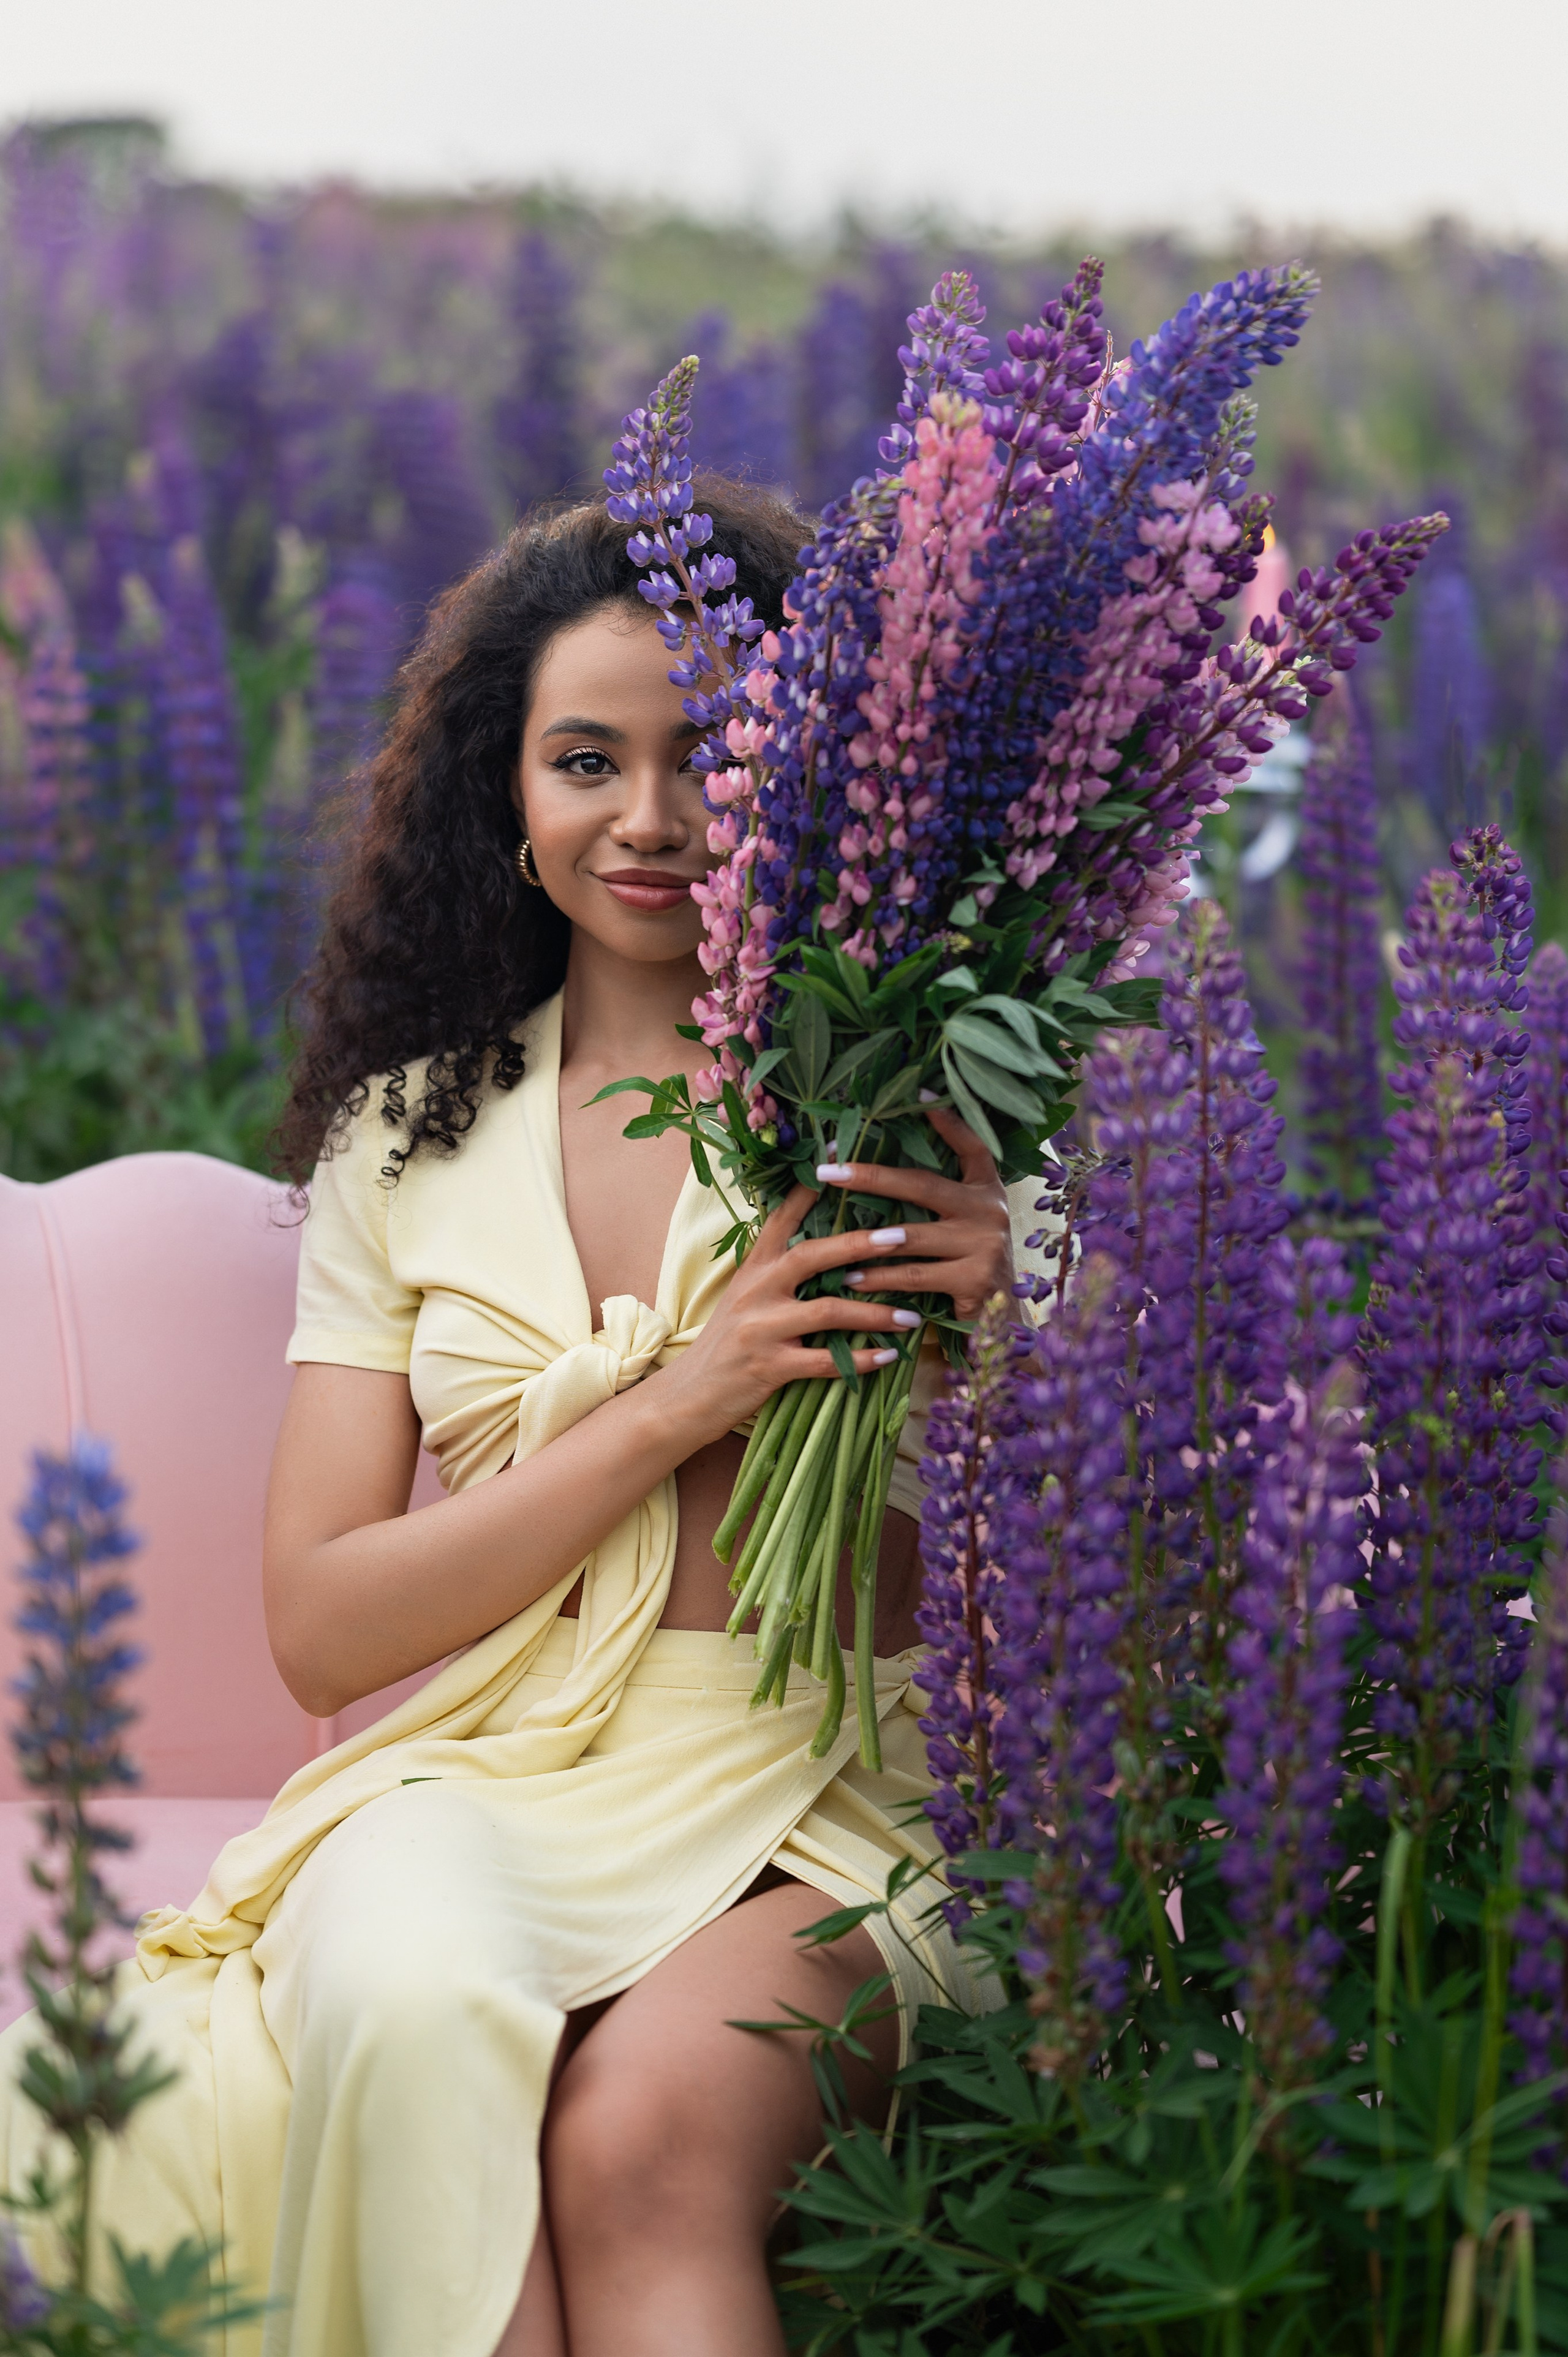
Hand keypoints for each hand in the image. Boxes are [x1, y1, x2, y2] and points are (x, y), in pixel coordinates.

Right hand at [657, 1183, 925, 1445]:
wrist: (689, 1395)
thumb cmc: (727, 1344)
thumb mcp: (745, 1297)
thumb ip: (779, 1272)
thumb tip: (830, 1249)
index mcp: (753, 1267)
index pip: (783, 1217)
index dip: (812, 1188)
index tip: (842, 1156)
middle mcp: (756, 1289)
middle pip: (812, 1255)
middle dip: (860, 1244)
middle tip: (903, 1237)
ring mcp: (762, 1328)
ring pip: (828, 1310)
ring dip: (875, 1313)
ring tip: (912, 1315)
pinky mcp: (770, 1366)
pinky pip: (825, 1361)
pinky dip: (861, 1360)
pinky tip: (889, 1355)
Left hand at [821, 1106, 1014, 1320]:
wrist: (999, 1321)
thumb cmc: (966, 1266)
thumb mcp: (960, 1225)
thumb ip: (935, 1200)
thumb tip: (873, 1169)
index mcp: (987, 1189)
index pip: (972, 1146)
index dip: (948, 1121)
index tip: (918, 1095)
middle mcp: (991, 1210)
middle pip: (924, 1184)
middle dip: (871, 1176)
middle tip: (829, 1171)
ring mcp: (986, 1244)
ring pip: (913, 1235)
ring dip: (867, 1239)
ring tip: (832, 1240)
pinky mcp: (975, 1279)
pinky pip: (914, 1275)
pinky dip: (879, 1278)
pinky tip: (852, 1279)